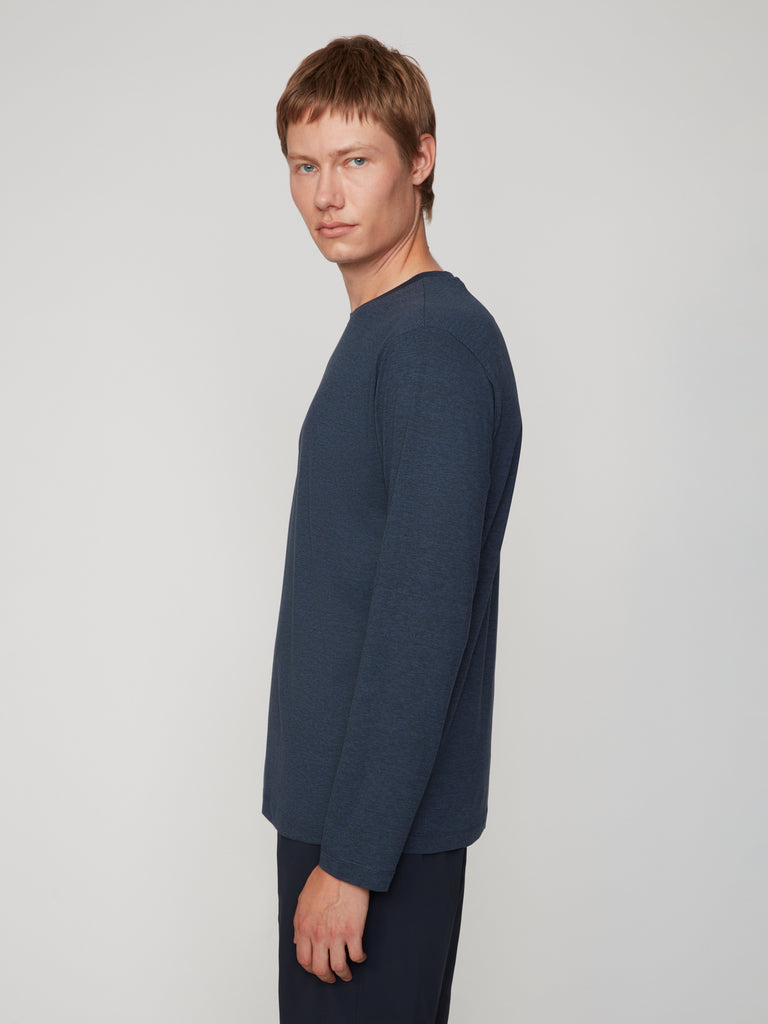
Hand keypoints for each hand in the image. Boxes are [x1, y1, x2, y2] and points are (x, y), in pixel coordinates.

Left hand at [293, 865, 369, 982]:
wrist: (342, 869)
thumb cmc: (323, 880)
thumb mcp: (302, 901)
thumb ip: (299, 923)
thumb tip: (298, 941)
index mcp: (304, 928)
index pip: (304, 960)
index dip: (311, 969)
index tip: (317, 969)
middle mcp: (318, 935)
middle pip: (320, 969)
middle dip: (327, 977)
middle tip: (332, 977)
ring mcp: (336, 935)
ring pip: (338, 967)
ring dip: (344, 974)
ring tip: (347, 973)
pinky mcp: (353, 931)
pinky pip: (356, 955)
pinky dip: (359, 959)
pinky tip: (360, 956)